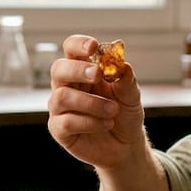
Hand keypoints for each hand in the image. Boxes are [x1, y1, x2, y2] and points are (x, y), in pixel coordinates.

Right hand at [46, 35, 147, 170]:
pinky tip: (106, 124)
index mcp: (83, 70)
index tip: (93, 46)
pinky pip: (67, 122)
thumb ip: (126, 80)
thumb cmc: (124, 114)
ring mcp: (60, 108)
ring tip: (112, 110)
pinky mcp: (59, 129)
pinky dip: (90, 122)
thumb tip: (123, 64)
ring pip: (62, 96)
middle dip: (77, 69)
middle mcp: (67, 86)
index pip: (71, 49)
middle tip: (98, 74)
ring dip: (90, 102)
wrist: (126, 145)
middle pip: (58, 69)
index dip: (78, 44)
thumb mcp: (131, 96)